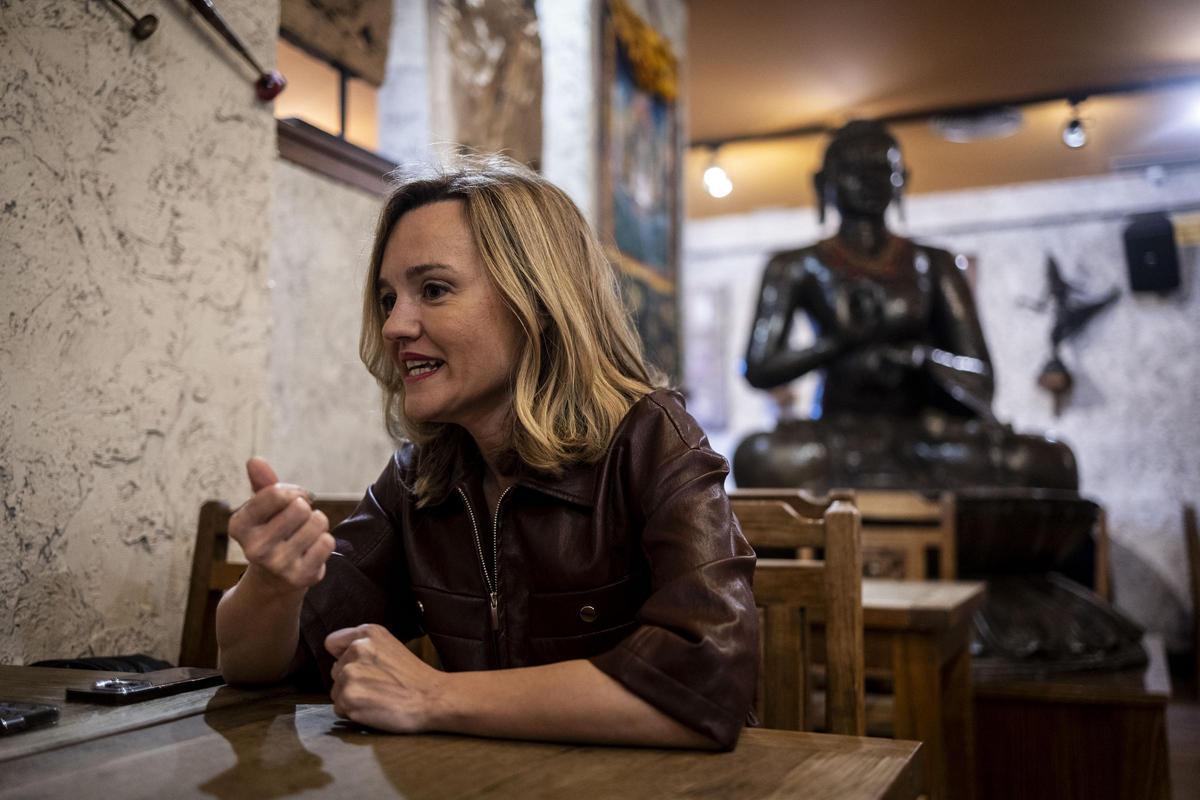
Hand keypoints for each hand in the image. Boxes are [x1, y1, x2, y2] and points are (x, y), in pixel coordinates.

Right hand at [228, 457, 334, 596]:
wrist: (274, 579)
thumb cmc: (271, 531)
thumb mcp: (263, 507)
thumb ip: (262, 482)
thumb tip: (255, 460)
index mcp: (239, 525)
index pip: (276, 493)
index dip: (293, 491)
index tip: (293, 499)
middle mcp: (254, 548)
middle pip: (300, 507)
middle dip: (305, 508)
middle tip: (298, 520)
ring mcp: (277, 565)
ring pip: (317, 522)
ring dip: (317, 523)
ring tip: (304, 534)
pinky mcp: (301, 577)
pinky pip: (327, 542)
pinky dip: (324, 541)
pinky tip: (310, 550)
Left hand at [327, 624, 446, 732]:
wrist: (433, 698)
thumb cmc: (414, 678)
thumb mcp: (390, 647)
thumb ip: (365, 647)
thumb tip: (339, 658)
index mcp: (368, 633)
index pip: (332, 643)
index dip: (342, 656)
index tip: (359, 667)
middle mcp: (356, 649)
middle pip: (335, 671)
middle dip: (350, 680)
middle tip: (377, 686)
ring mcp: (350, 673)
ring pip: (336, 691)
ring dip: (352, 698)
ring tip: (377, 698)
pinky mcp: (349, 696)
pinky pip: (339, 709)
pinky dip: (353, 713)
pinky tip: (374, 709)